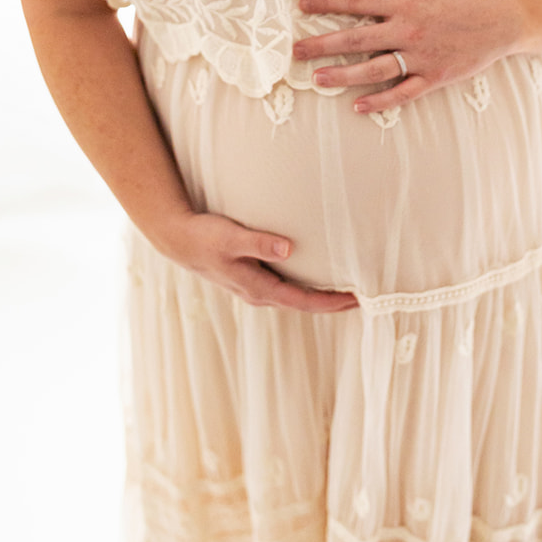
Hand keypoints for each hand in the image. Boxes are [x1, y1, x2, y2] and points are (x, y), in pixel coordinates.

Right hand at [150, 210, 359, 312]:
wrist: (179, 240)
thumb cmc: (205, 237)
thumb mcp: (231, 237)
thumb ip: (259, 242)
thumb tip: (288, 249)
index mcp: (257, 288)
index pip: (303, 301)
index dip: (330, 303)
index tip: (356, 300)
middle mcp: (259, 293)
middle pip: (303, 304)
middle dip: (331, 303)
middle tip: (362, 298)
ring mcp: (255, 287)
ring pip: (295, 296)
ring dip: (319, 296)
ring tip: (345, 290)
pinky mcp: (252, 276)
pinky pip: (286, 286)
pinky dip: (305, 284)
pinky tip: (314, 274)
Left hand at [294, 0, 523, 113]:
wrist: (507, 17)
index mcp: (405, 1)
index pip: (355, 2)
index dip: (326, 3)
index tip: (303, 6)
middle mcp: (408, 30)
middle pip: (355, 39)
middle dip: (322, 44)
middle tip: (296, 51)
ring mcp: (421, 56)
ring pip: (373, 70)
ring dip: (342, 75)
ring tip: (317, 79)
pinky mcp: (435, 77)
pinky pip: (403, 93)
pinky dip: (380, 101)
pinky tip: (358, 106)